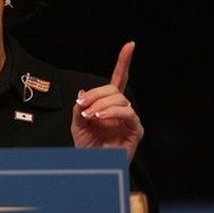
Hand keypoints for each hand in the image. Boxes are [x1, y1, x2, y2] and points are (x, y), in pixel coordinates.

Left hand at [71, 42, 143, 161]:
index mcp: (109, 105)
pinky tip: (100, 118)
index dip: (124, 62)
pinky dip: (112, 112)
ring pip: (120, 99)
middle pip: (114, 89)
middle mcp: (122, 109)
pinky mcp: (136, 130)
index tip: (130, 45)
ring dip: (101, 104)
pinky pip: (127, 113)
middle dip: (96, 94)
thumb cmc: (87, 147)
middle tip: (82, 107)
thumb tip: (83, 93)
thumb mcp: (77, 124)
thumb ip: (80, 107)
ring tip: (90, 115)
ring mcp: (130, 119)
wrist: (92, 166)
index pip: (118, 80)